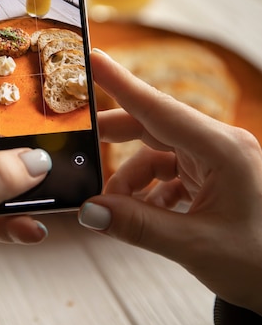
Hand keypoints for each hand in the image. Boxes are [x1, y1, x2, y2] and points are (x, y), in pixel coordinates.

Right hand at [79, 49, 261, 315]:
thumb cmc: (258, 264)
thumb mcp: (196, 246)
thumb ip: (138, 226)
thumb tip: (90, 211)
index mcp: (224, 150)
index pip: (160, 108)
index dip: (122, 84)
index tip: (93, 60)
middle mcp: (220, 147)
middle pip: (153, 127)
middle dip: (114, 139)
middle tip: (79, 147)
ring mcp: (217, 161)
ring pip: (157, 154)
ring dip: (131, 180)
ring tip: (117, 210)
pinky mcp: (213, 177)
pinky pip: (169, 173)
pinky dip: (149, 192)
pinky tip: (143, 216)